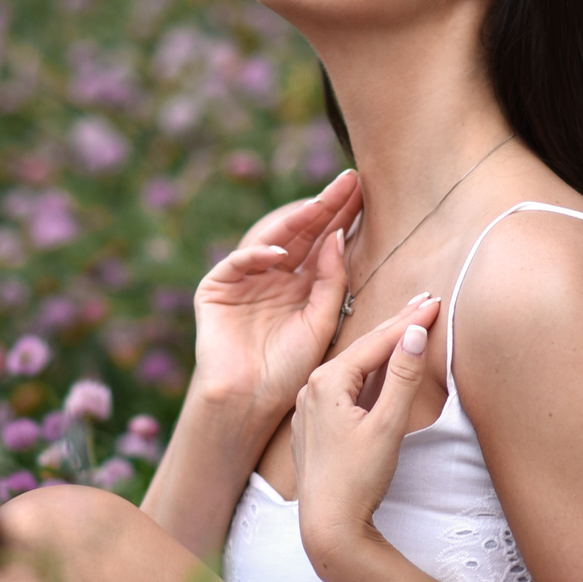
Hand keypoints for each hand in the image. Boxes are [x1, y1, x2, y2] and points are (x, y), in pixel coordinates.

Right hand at [189, 170, 363, 423]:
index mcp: (302, 284)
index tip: (366, 193)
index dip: (344, 217)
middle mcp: (275, 276)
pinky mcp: (216, 288)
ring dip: (296, 220)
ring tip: (320, 204)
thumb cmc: (289, 369)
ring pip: (273, 241)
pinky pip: (238, 263)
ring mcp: (245, 279)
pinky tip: (281, 252)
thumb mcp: (322, 321)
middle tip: (350, 180)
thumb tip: (338, 236)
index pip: (326, 242)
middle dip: (326, 207)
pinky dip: (258, 255)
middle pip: (304, 234)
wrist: (250, 401)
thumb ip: (331, 281)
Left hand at [291, 295, 442, 581]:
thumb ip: (403, 378)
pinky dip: (365, 374)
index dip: (408, 321)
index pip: (376, 342)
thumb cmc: (357, 479)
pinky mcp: (313, 427)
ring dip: (380, 350)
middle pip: (362, 350)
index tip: (433, 301)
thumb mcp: (387, 425)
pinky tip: (376, 370)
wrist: (328, 527)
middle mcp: (311, 388)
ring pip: (351, 369)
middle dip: (395, 328)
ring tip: (406, 329)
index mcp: (327, 382)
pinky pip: (342, 388)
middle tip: (423, 304)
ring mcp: (309, 408)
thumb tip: (415, 334)